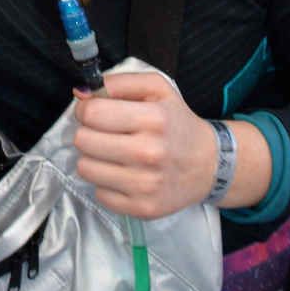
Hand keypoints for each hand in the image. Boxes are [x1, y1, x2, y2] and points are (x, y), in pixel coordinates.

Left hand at [72, 70, 217, 219]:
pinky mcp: (142, 207)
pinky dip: (105, 183)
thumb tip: (81, 92)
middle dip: (88, 133)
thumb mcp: (157, 89)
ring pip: (85, 168)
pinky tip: (123, 174)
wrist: (208, 165)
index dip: (86, 110)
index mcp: (153, 119)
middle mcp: (149, 152)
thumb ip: (118, 83)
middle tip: (105, 134)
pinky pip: (99, 193)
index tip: (94, 112)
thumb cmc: (177, 124)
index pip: (92, 113)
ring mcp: (145, 184)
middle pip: (83, 141)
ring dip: (94, 159)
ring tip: (113, 154)